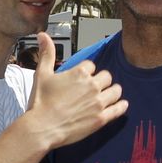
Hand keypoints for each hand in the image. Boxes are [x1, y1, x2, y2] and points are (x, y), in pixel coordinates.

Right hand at [24, 33, 126, 149]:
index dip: (87, 71)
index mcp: (79, 73)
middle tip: (96, 87)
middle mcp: (92, 85)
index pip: (91, 65)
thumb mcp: (41, 74)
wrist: (42, 127)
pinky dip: (121, 106)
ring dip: (113, 91)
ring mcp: (98, 102)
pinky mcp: (101, 118)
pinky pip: (118, 109)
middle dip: (102, 80)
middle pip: (107, 76)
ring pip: (116, 90)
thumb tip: (43, 35)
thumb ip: (46, 53)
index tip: (82, 78)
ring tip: (109, 94)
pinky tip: (121, 105)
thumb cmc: (40, 102)